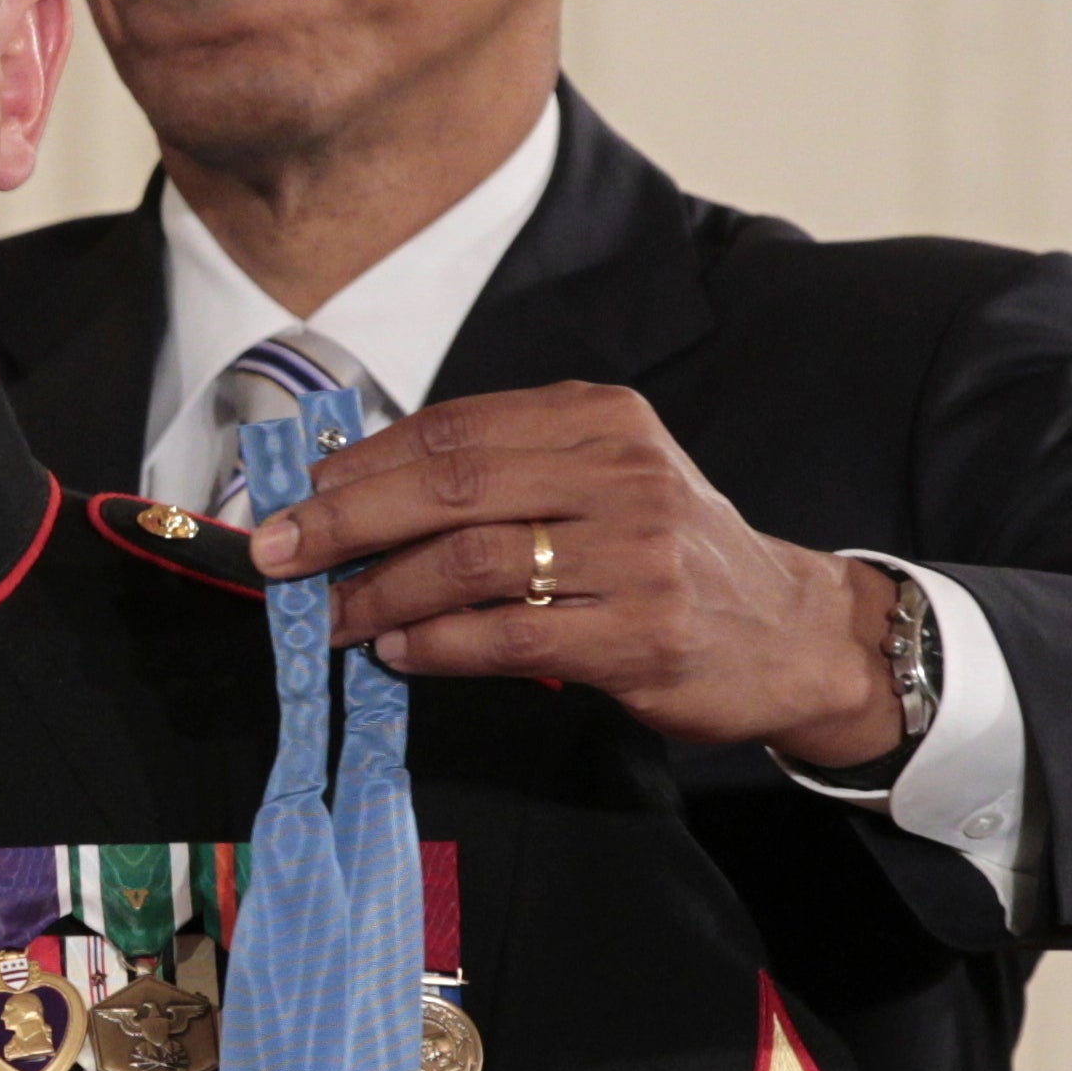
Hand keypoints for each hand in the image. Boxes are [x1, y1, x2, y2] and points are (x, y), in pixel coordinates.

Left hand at [242, 383, 903, 763]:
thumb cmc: (670, 554)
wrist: (793, 631)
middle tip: (278, 554)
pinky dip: (437, 645)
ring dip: (381, 592)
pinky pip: (508, 637)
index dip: (361, 461)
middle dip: (345, 520)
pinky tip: (399, 652)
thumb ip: (504, 475)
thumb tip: (360, 491)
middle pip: (448, 485)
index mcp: (600, 418)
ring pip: (469, 562)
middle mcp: (620, 473)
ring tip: (332, 617)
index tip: (296, 491)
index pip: (453, 427)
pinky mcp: (640, 635)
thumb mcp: (604, 480)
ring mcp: (635, 554)